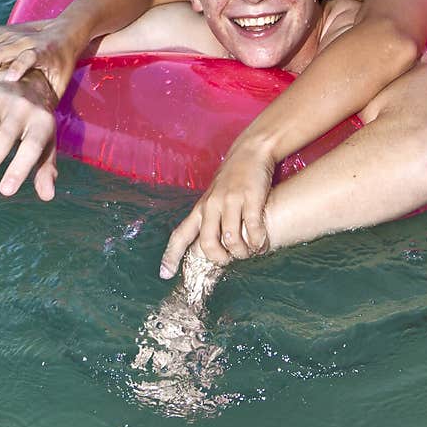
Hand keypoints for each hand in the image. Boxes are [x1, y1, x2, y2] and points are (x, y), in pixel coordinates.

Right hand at [0, 19, 83, 98]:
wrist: (64, 34)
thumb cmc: (63, 63)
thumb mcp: (61, 82)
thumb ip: (48, 98)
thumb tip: (36, 123)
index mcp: (43, 52)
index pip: (28, 56)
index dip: (18, 67)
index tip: (9, 81)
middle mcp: (26, 42)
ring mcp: (14, 37)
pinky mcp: (5, 35)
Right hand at [0, 73, 58, 199]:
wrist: (30, 85)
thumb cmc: (36, 127)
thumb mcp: (47, 145)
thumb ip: (45, 170)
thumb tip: (47, 197)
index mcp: (42, 124)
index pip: (31, 148)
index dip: (18, 169)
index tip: (4, 192)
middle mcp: (22, 109)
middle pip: (1, 140)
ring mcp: (0, 99)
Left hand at [159, 142, 275, 277]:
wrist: (251, 151)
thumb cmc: (233, 178)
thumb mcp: (214, 197)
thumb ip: (210, 218)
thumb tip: (210, 247)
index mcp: (200, 208)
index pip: (180, 234)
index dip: (171, 256)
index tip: (164, 274)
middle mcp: (212, 205)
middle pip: (207, 243)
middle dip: (219, 258)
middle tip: (229, 259)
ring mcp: (231, 200)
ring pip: (231, 239)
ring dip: (241, 252)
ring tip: (249, 251)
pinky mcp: (250, 198)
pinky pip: (253, 228)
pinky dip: (258, 241)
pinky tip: (261, 243)